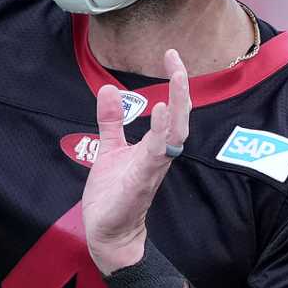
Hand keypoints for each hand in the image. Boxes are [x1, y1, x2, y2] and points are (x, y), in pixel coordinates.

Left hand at [82, 49, 192, 270]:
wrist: (106, 232)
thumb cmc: (112, 193)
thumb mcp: (109, 148)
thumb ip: (111, 121)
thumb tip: (107, 89)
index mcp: (154, 146)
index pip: (171, 110)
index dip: (175, 84)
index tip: (171, 55)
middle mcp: (159, 155)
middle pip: (180, 118)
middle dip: (182, 89)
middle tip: (178, 61)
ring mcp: (152, 168)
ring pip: (174, 135)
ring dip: (176, 107)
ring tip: (178, 78)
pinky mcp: (140, 182)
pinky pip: (155, 155)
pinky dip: (159, 133)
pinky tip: (158, 112)